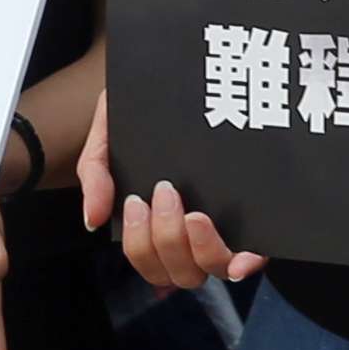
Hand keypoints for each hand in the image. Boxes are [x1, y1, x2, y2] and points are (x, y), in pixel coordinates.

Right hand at [76, 91, 265, 292]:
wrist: (175, 76)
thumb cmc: (142, 110)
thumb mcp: (108, 134)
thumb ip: (95, 173)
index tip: (136, 200)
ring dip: (199, 250)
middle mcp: (190, 233)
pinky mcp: (256, 221)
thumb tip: (93, 220)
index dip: (141, 245)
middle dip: (164, 240)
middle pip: (179, 273)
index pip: (148, 261)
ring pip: (210, 270)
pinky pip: (254, 258)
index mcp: (156, 220)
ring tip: (195, 215)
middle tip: (164, 192)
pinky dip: (246, 264)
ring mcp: (224, 229)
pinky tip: (242, 255)